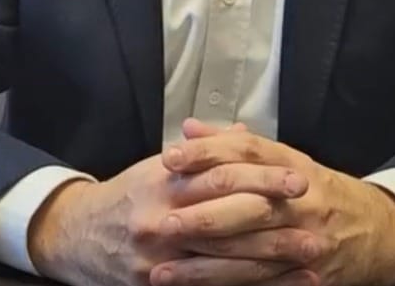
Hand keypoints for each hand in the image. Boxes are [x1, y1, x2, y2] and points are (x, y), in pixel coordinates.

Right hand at [29, 122, 312, 285]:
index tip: (300, 179)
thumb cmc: (126, 197)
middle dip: (277, 225)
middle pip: (228, 221)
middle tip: (318, 225)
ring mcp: (160, 260)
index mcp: (165, 182)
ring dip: (272, 264)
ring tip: (312, 261)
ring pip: (225, 262)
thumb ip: (204, 152)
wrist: (75, 237)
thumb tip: (245, 131)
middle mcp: (162, 219)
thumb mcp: (157, 167)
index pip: (222, 176)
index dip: (264, 177)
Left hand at [153, 122, 394, 285]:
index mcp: (294, 166)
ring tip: (163, 270)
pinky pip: (264, 284)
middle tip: (164, 223)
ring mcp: (307, 243)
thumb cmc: (320, 192)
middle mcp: (302, 203)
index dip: (207, 154)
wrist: (379, 231)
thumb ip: (235, 146)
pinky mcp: (308, 278)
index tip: (169, 158)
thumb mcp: (286, 161)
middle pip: (249, 205)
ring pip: (251, 255)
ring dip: (205, 266)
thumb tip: (189, 129)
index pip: (247, 153)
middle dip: (205, 216)